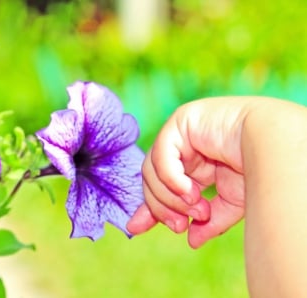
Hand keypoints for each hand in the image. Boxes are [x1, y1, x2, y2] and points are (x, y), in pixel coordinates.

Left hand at [127, 97, 254, 247]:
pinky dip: (170, 179)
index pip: (160, 186)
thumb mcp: (229, 203)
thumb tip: (191, 241)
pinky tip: (189, 192)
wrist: (276, 146)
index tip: (136, 227)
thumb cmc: (258, 170)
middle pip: (152, 180)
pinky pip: (161, 155)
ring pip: (152, 171)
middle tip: (178, 227)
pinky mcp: (180, 122)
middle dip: (161, 208)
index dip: (149, 206)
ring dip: (170, 197)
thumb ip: (207, 220)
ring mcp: (180, 132)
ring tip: (196, 209)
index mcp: (194, 164)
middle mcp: (183, 147)